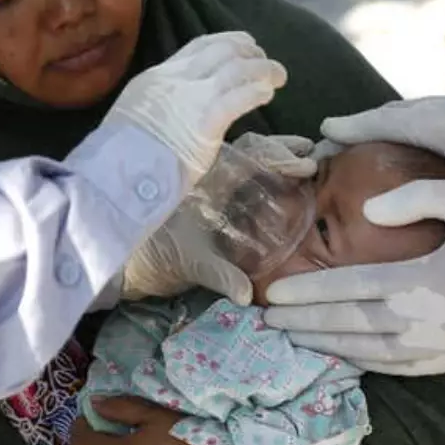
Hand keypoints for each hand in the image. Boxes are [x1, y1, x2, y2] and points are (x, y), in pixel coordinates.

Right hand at [106, 32, 286, 187]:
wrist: (117, 174)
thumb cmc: (124, 155)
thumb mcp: (135, 113)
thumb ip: (161, 102)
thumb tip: (180, 106)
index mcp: (158, 76)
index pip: (199, 46)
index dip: (227, 41)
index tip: (243, 45)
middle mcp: (176, 79)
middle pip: (223, 49)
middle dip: (249, 52)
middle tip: (264, 62)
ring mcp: (192, 98)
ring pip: (238, 69)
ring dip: (263, 70)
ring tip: (277, 76)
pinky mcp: (207, 121)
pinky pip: (240, 97)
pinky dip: (258, 91)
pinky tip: (267, 94)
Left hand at [120, 133, 315, 303]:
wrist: (131, 263)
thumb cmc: (158, 256)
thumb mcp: (191, 263)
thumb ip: (220, 275)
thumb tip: (248, 295)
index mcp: (206, 181)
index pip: (248, 157)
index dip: (278, 157)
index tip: (305, 164)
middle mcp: (211, 178)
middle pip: (252, 152)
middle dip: (283, 149)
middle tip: (313, 152)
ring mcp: (213, 189)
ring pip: (248, 163)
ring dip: (277, 159)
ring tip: (308, 161)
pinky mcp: (215, 203)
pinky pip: (245, 182)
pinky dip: (268, 178)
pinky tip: (289, 186)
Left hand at [263, 178, 444, 374]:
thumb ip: (412, 198)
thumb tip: (367, 211)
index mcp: (422, 281)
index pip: (348, 290)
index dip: (307, 292)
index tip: (273, 293)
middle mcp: (427, 323)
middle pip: (350, 328)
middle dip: (306, 324)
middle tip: (267, 321)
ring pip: (371, 354)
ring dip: (329, 347)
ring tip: (296, 339)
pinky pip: (401, 369)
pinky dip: (367, 364)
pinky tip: (349, 357)